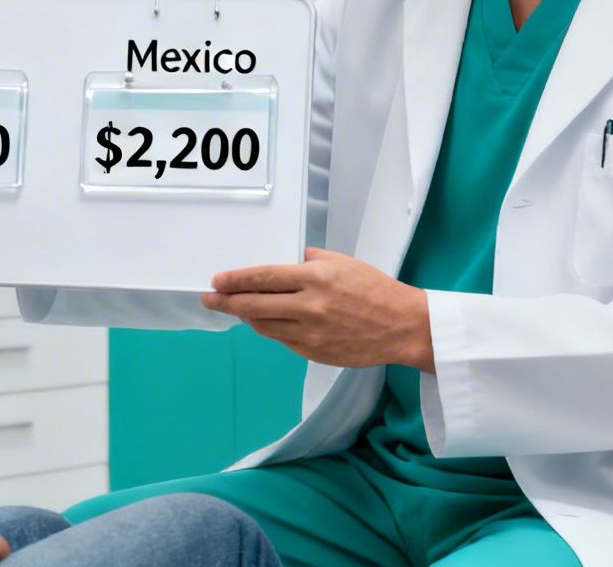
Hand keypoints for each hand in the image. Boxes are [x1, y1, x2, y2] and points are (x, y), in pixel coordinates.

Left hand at [202, 247, 432, 369]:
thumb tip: (288, 262)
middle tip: (210, 299)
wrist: (403, 327)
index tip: (217, 281)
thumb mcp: (344, 262)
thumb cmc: (375, 290)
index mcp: (316, 279)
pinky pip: (282, 340)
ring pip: (265, 326)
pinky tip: (263, 322)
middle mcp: (309, 307)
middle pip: (255, 305)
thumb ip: (311, 260)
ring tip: (235, 308)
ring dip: (246, 317)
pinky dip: (269, 329)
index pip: (264, 278)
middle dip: (228, 302)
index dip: (236, 280)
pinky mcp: (314, 353)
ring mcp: (311, 334)